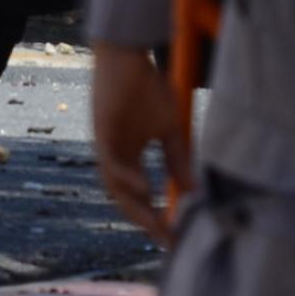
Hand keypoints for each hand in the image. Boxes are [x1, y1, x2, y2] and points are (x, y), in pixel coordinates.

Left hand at [92, 43, 193, 246]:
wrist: (127, 56)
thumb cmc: (146, 88)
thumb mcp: (169, 129)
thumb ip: (178, 159)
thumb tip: (192, 190)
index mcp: (128, 155)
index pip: (138, 194)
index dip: (153, 216)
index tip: (173, 237)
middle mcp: (114, 154)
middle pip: (123, 196)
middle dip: (144, 219)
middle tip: (165, 240)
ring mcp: (106, 143)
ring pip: (114, 183)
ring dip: (133, 205)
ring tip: (155, 223)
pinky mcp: (102, 129)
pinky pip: (110, 159)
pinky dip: (125, 176)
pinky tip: (143, 189)